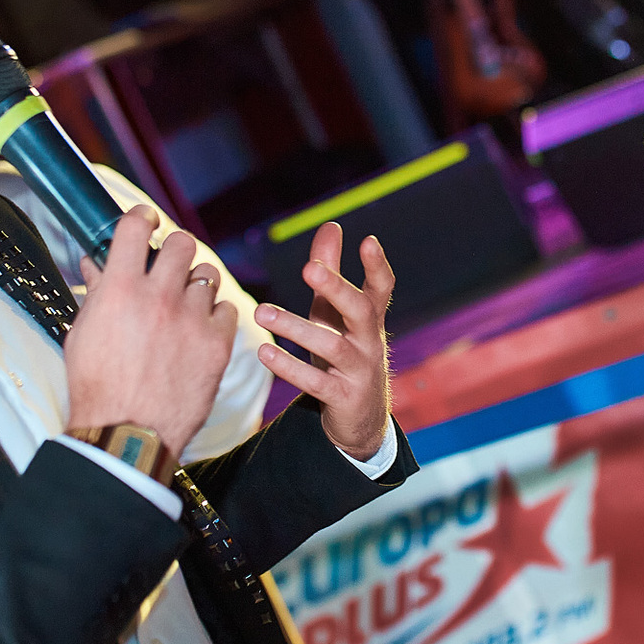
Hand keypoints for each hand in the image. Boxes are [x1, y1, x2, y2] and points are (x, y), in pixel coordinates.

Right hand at [65, 207, 236, 459]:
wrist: (126, 432)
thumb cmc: (97, 386)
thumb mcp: (84, 332)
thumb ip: (97, 292)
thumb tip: (96, 263)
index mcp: (120, 289)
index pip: (136, 227)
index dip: (142, 219)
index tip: (146, 222)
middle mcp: (159, 296)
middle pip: (181, 244)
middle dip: (173, 251)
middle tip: (168, 266)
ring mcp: (192, 319)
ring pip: (207, 276)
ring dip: (195, 284)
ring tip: (184, 304)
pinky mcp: (217, 344)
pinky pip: (227, 310)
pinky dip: (215, 315)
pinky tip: (201, 328)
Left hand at [253, 221, 393, 459]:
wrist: (361, 417)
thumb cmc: (344, 352)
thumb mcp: (336, 312)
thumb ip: (331, 270)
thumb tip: (331, 226)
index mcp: (370, 319)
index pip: (381, 288)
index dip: (377, 265)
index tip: (368, 241)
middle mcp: (370, 341)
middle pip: (360, 310)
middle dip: (336, 288)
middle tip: (308, 268)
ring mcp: (359, 371)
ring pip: (332, 346)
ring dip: (295, 328)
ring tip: (262, 313)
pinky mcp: (343, 398)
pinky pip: (316, 382)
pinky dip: (289, 367)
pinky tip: (264, 352)